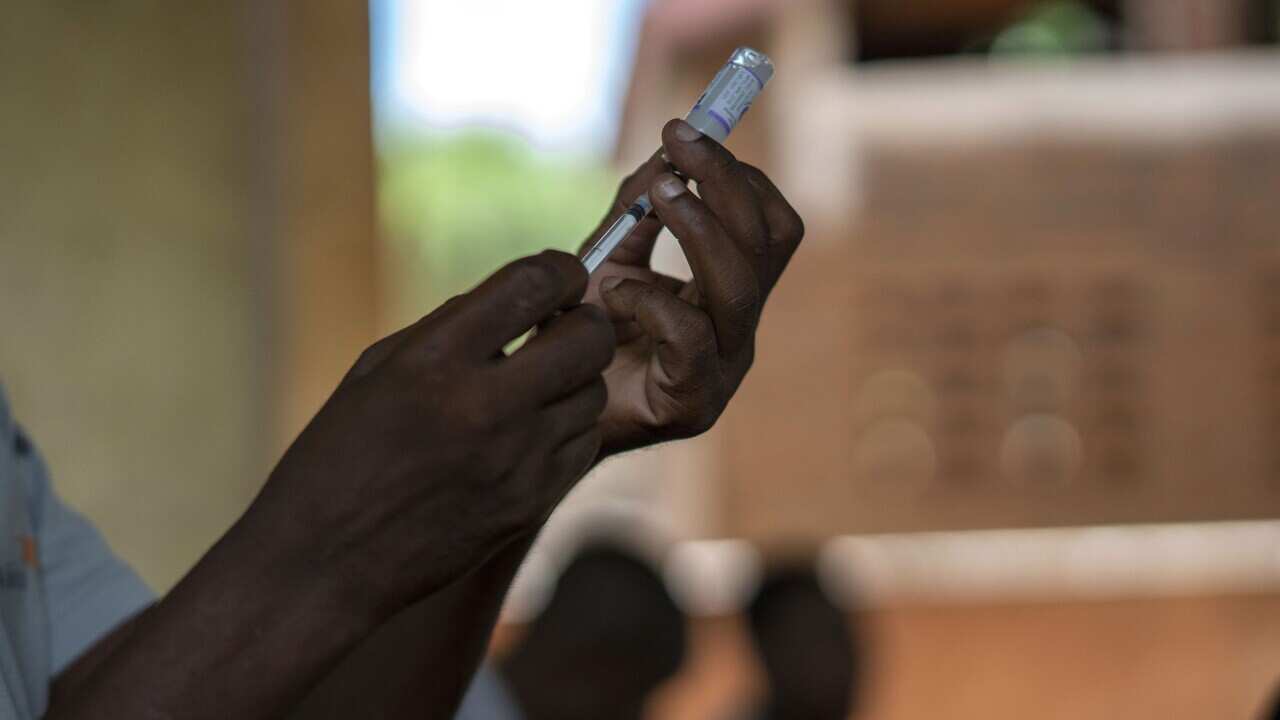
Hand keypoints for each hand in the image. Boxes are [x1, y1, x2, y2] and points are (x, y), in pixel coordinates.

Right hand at [246, 251, 614, 616]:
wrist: (323, 564)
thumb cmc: (337, 457)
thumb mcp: (375, 372)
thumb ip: (448, 329)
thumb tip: (519, 300)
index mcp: (433, 360)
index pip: (535, 284)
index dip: (561, 270)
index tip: (560, 276)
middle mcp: (483, 406)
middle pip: (589, 338)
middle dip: (582, 322)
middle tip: (559, 328)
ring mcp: (515, 460)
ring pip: (593, 392)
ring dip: (573, 379)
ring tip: (535, 386)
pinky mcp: (530, 504)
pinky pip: (584, 444)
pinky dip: (568, 428)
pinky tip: (531, 430)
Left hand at [580, 119, 803, 454]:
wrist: (546, 416)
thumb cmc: (582, 340)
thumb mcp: (610, 260)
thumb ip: (638, 212)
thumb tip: (666, 150)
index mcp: (731, 294)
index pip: (771, 226)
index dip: (739, 176)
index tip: (687, 132)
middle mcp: (738, 330)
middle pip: (768, 245)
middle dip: (724, 183)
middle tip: (677, 143)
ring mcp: (722, 369)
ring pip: (740, 286)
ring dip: (697, 227)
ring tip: (657, 192)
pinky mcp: (692, 402)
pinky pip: (690, 336)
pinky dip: (650, 299)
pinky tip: (614, 294)